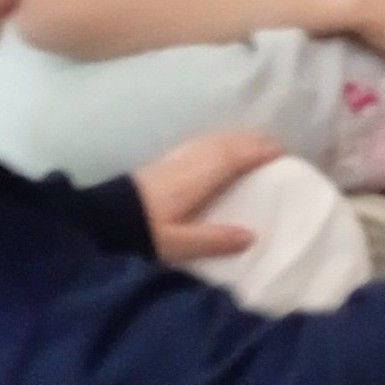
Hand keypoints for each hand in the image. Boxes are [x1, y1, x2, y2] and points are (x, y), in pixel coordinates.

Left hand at [133, 129, 283, 260]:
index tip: (284, 154)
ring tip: (255, 147)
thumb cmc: (140, 231)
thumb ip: (213, 240)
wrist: (100, 221)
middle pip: (225, 142)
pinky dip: (219, 143)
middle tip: (277, 149)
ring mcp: (174, 159)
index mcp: (195, 178)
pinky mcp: (164, 163)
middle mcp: (188, 162)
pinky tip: (220, 151)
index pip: (233, 156)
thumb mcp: (177, 244)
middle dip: (253, 142)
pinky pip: (201, 144)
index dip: (259, 151)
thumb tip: (251, 236)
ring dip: (237, 140)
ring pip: (212, 140)